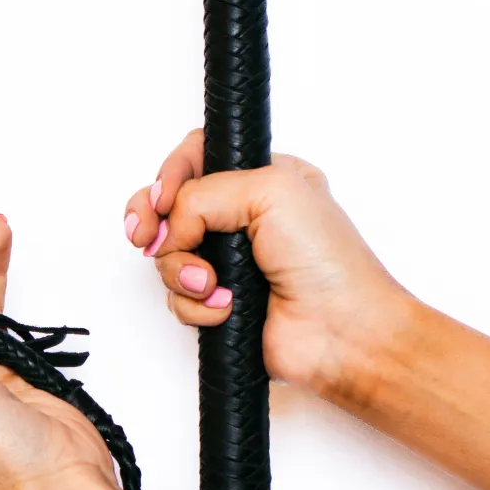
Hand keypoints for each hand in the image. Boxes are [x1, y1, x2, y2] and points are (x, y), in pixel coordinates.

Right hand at [123, 130, 417, 401]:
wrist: (343, 331)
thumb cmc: (329, 262)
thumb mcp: (269, 190)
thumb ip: (203, 193)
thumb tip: (171, 223)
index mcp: (262, 179)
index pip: (196, 158)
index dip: (170, 175)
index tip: (163, 198)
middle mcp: (242, 219)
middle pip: (170, 207)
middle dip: (153, 221)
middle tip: (146, 235)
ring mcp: (229, 263)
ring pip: (168, 256)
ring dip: (181, 269)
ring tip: (210, 282)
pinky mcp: (220, 302)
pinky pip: (177, 298)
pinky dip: (195, 304)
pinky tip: (226, 306)